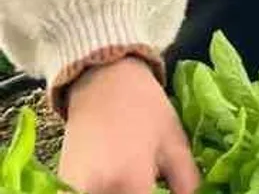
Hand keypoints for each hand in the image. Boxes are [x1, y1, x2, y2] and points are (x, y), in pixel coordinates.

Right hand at [60, 57, 198, 193]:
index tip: (170, 193)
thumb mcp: (177, 146)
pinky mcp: (64, 183)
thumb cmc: (146, 110)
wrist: (104, 82)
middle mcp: (95, 190)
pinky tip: (123, 184)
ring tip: (141, 183)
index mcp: (129, 182)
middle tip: (158, 188)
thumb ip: (188, 185)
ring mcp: (74, 188)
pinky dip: (107, 192)